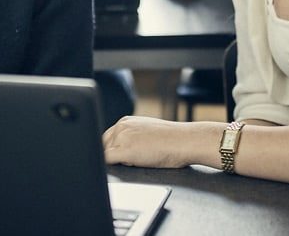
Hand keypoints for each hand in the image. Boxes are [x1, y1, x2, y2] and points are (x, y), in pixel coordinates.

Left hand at [103, 116, 218, 168]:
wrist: (185, 141)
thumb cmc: (172, 140)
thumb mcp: (146, 131)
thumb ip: (130, 136)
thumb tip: (119, 149)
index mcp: (125, 121)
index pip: (107, 139)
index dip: (112, 150)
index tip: (120, 157)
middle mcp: (121, 126)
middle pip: (103, 146)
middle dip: (112, 155)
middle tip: (135, 159)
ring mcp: (121, 137)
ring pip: (105, 155)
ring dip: (118, 162)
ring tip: (140, 159)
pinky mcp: (124, 150)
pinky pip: (107, 161)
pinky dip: (114, 167)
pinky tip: (133, 164)